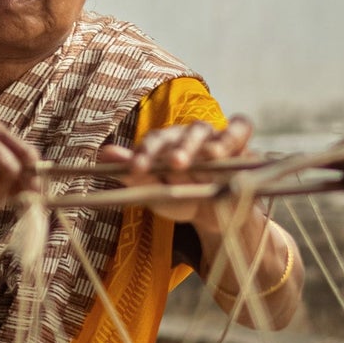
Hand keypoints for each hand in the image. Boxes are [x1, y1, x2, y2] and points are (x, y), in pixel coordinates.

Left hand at [96, 115, 253, 221]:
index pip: (154, 141)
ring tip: (208, 156)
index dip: (145, 152)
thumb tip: (103, 153)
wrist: (216, 215)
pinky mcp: (240, 143)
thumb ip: (134, 174)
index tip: (137, 169)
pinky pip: (239, 127)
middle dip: (177, 148)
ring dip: (205, 142)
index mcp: (166, 144)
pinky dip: (233, 134)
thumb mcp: (157, 192)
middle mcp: (188, 135)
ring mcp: (214, 137)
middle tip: (175, 164)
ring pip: (207, 130)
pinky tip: (227, 151)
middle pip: (181, 133)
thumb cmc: (181, 198)